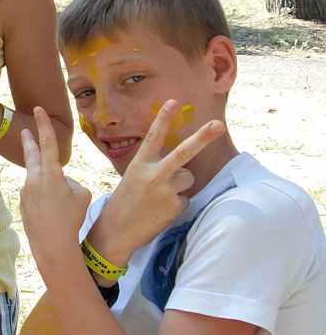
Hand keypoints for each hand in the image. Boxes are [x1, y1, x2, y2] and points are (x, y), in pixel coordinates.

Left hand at [18, 106, 92, 274]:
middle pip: (31, 154)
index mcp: (50, 174)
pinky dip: (45, 198)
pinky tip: (52, 213)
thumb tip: (60, 180)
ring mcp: (25, 191)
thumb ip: (70, 181)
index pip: (47, 143)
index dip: (43, 124)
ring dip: (49, 184)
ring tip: (61, 205)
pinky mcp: (22, 203)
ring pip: (39, 180)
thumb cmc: (72, 218)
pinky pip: (36, 194)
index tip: (37, 109)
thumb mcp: (81, 195)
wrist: (52, 244)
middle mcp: (33, 179)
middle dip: (29, 141)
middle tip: (23, 130)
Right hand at [89, 100, 226, 264]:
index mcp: (139, 165)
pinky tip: (160, 211)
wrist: (115, 232)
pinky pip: (186, 198)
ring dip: (180, 186)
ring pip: (188, 178)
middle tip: (219, 124)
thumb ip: (155, 170)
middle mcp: (153, 174)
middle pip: (184, 152)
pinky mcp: (175, 205)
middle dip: (203, 137)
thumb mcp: (132, 180)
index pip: (153, 137)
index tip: (173, 101)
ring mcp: (165, 190)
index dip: (163, 118)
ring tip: (160, 197)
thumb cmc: (124, 204)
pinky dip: (177, 205)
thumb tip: (183, 170)